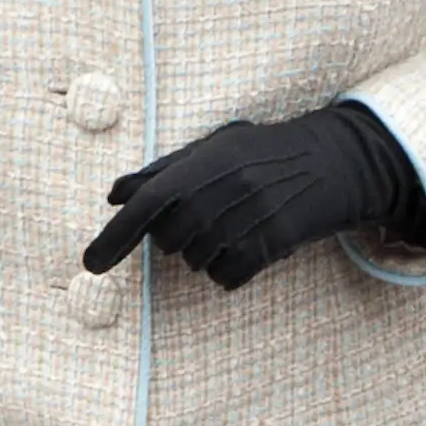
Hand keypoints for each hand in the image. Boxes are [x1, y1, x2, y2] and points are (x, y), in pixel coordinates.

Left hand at [82, 103, 425, 289]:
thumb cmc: (266, 153)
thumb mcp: (216, 148)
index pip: (145, 203)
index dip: (113, 237)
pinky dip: (233, 272)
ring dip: (210, 254)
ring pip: (198, 263)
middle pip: (169, 242)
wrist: (334, 161)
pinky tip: (252, 248)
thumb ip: (162, 171)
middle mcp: (223, 188)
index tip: (90, 265)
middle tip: (214, 216)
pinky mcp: (273, 243)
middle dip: (181, 238)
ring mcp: (249, 217)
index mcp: (203, 161)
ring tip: (239, 227)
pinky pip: (228, 278)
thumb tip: (113, 193)